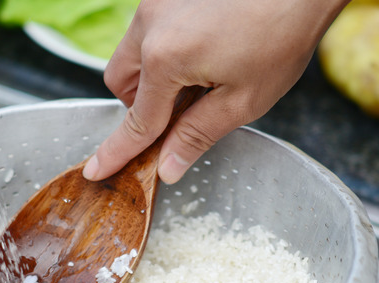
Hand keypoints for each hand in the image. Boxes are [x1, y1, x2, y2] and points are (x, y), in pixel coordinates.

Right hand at [82, 0, 348, 183]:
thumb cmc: (282, 32)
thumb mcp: (243, 100)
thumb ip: (196, 136)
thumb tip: (168, 167)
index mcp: (165, 58)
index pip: (137, 121)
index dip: (117, 152)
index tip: (97, 171)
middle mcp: (149, 25)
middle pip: (120, 83)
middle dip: (141, 105)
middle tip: (179, 112)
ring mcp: (155, 2)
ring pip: (130, 53)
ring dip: (152, 75)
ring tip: (199, 74)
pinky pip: (148, 30)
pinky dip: (164, 48)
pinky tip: (203, 48)